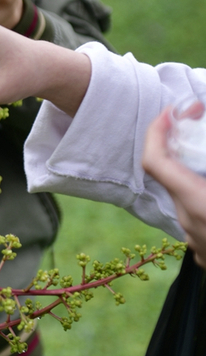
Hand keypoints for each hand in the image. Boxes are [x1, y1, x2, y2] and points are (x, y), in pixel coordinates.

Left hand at [143, 109, 205, 266]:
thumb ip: (204, 163)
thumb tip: (203, 133)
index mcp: (199, 203)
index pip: (155, 161)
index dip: (157, 131)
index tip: (172, 112)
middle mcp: (190, 224)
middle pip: (173, 178)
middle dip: (184, 148)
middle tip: (200, 125)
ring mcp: (198, 243)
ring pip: (188, 199)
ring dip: (198, 176)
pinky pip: (201, 219)